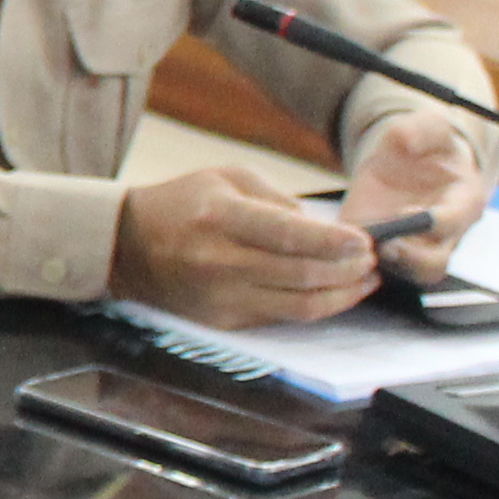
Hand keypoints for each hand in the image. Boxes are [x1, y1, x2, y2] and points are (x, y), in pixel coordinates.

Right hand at [110, 165, 381, 329]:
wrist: (125, 246)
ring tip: (365, 280)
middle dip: (348, 269)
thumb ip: (278, 201)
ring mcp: (221, 297)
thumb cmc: (181, 203)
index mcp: (221, 218)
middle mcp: (221, 261)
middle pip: (303, 274)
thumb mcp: (226, 178)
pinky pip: (282, 318)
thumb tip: (325, 232)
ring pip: (300, 305)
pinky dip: (315, 306)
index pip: (291, 236)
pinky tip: (334, 293)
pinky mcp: (223, 321)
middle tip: (373, 259)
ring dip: (342, 294)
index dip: (335, 243)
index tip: (367, 241)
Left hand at [337, 107, 498, 284]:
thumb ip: (421, 128)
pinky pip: (386, 274)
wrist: (409, 164)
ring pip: (412, 275)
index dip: (437, 221)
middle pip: (436, 262)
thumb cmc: (424, 148)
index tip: (410, 212)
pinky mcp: (392, 256)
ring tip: (365, 250)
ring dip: (389, 267)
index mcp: (463, 200)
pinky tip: (348, 257)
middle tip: (384, 243)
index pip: (457, 219)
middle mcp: (446, 234)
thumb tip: (407, 140)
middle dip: (412, 257)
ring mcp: (419, 249)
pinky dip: (368, 270)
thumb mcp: (425, 128)